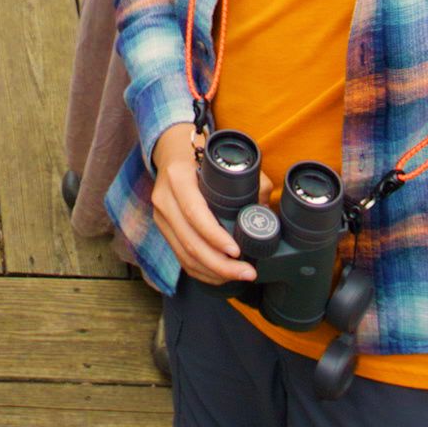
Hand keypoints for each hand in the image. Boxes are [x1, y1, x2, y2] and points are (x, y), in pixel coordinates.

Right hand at [150, 124, 254, 285]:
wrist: (171, 150)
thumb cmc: (202, 156)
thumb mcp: (224, 161)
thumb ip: (250, 182)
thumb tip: (265, 211)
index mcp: (178, 178)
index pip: (194, 213)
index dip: (215, 236)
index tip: (237, 251)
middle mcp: (164, 199)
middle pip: (189, 241)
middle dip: (220, 264)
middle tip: (247, 272)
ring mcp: (161, 216)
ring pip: (184, 254)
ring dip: (212, 271)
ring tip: (239, 276)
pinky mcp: (163, 229)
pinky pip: (180, 257)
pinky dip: (201, 271)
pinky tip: (220, 276)